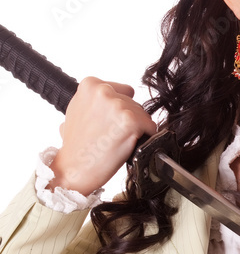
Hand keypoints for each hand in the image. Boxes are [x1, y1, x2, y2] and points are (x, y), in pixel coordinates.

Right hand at [48, 77, 157, 194]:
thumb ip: (94, 101)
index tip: (112, 122)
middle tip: (113, 135)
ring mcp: (118, 105)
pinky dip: (146, 136)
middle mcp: (104, 91)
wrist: (74, 168)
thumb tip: (110, 98)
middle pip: (135, 103)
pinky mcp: (131, 120)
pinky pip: (151, 126)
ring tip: (117, 140)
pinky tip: (129, 144)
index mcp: (90, 85)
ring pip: (144, 115)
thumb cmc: (77, 144)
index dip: (122, 109)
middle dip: (129, 119)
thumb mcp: (77, 111)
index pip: (125, 91)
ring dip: (137, 129)